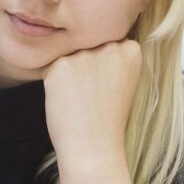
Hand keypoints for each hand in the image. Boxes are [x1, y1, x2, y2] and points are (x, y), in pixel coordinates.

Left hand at [43, 39, 140, 183]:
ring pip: (69, 56)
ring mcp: (84, 55)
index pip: (108, 43)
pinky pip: (51, 68)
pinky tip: (67, 100)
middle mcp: (110, 47)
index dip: (103, 67)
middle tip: (92, 96)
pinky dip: (54, 83)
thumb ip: (112, 57)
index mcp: (131, 50)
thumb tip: (92, 37)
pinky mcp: (60, 66)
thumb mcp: (122, 80)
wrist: (93, 146)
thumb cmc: (107, 118)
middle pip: (87, 46)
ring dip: (69, 74)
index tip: (107, 87)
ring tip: (81, 99)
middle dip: (85, 68)